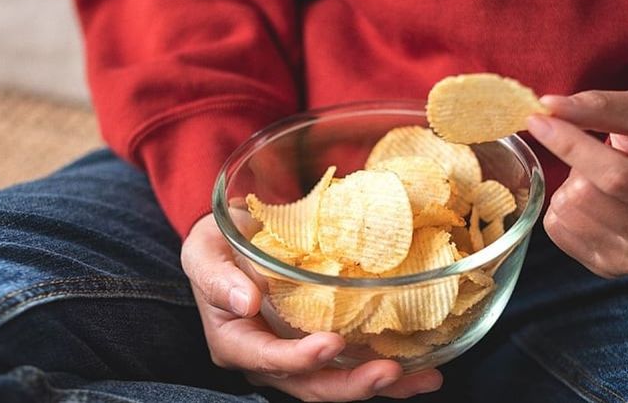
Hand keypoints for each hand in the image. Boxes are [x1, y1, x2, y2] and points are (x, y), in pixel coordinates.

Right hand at [180, 213, 442, 400]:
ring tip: (424, 378)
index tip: (332, 343)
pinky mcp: (322, 344)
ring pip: (338, 383)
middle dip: (351, 385)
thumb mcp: (203, 253)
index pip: (267, 360)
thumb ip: (217, 278)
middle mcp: (269, 359)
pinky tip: (422, 367)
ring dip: (381, 385)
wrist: (237, 241)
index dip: (299, 359)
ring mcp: (298, 356)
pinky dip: (388, 369)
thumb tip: (244, 302)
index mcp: (236, 342)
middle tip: (388, 371)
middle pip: (310, 386)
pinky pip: (354, 364)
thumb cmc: (217, 247)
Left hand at [527, 89, 627, 277]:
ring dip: (570, 188)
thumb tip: (548, 107)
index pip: (614, 176)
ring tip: (599, 181)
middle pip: (583, 198)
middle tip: (601, 159)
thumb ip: (598, 106)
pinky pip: (556, 231)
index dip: (570, 146)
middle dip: (577, 167)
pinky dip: (563, 209)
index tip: (538, 121)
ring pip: (566, 214)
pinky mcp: (607, 267)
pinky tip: (592, 202)